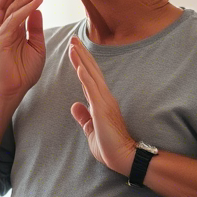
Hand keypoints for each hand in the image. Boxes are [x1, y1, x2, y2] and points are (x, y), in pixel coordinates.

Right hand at [0, 0, 44, 101]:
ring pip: (11, 8)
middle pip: (8, 2)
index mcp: (9, 30)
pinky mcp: (0, 40)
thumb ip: (35, 28)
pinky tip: (37, 1)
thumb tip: (37, 9)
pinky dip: (26, 9)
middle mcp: (2, 29)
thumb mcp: (36, 46)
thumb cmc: (23, 72)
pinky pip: (14, 21)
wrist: (13, 90)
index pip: (13, 6)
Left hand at [67, 35, 136, 174]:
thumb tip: (75, 106)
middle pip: (91, 70)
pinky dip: (86, 77)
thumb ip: (84, 117)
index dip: (82, 63)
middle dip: (81, 53)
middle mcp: (104, 97)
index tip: (74, 49)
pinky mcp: (102, 109)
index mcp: (101, 102)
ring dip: (81, 59)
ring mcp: (104, 102)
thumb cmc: (110, 147)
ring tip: (73, 45)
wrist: (124, 158)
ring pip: (91, 75)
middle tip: (72, 38)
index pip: (89, 78)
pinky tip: (79, 66)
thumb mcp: (91, 130)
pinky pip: (92, 90)